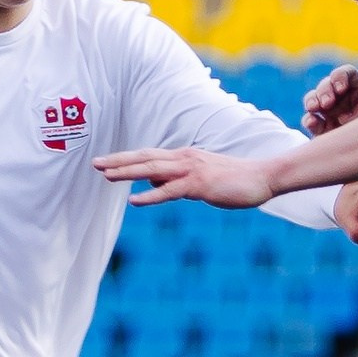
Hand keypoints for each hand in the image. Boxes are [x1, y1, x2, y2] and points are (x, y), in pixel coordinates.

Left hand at [92, 147, 277, 208]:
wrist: (261, 178)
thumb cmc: (234, 180)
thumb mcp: (201, 179)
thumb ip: (178, 181)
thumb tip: (155, 185)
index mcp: (184, 157)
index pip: (149, 156)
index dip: (126, 159)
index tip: (105, 161)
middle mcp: (184, 159)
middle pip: (145, 158)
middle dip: (119, 161)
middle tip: (95, 163)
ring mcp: (191, 171)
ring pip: (152, 171)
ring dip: (128, 172)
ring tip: (106, 175)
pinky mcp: (199, 185)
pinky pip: (170, 191)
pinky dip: (151, 196)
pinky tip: (134, 200)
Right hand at [302, 65, 357, 135]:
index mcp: (357, 90)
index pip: (347, 74)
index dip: (340, 77)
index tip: (340, 89)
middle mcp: (340, 98)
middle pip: (327, 84)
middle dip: (324, 90)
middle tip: (327, 103)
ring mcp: (328, 112)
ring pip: (313, 98)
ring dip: (312, 100)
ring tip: (315, 108)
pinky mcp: (319, 127)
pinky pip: (309, 119)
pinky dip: (309, 119)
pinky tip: (312, 122)